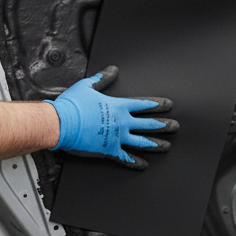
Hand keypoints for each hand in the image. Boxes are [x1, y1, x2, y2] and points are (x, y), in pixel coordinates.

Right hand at [45, 65, 177, 168]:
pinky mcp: (109, 150)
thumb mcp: (88, 86)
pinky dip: (136, 162)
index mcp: (118, 106)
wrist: (60, 123)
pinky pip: (126, 158)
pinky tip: (144, 164)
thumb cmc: (73, 105)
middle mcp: (121, 122)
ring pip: (142, 141)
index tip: (169, 106)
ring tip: (167, 145)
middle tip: (175, 126)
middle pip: (148, 124)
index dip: (158, 105)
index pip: (144, 105)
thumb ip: (103, 78)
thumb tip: (113, 70)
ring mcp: (117, 137)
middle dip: (164, 125)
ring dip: (156, 144)